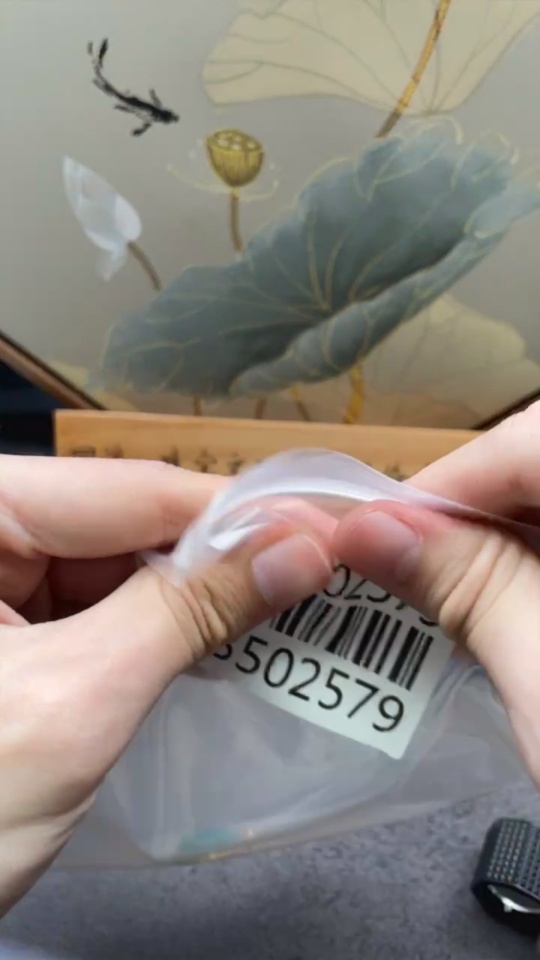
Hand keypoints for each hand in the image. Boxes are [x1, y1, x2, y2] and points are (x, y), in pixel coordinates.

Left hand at [0, 457, 331, 912]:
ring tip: (285, 606)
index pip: (125, 488)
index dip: (236, 510)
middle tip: (320, 574)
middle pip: (121, 521)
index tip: (330, 528)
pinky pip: (93, 604)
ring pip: (114, 563)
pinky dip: (154, 624)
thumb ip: (188, 612)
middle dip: (218, 556)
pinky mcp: (0, 624)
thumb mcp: (77, 703)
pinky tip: (215, 638)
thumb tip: (302, 547)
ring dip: (193, 593)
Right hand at [333, 402, 539, 784]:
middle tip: (395, 558)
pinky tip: (497, 599)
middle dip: (467, 507)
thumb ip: (469, 588)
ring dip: (495, 536)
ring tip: (434, 584)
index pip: (533, 440)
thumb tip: (362, 526)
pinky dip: (528, 560)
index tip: (370, 526)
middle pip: (536, 462)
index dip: (448, 477)